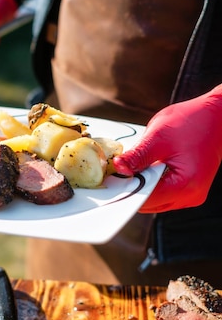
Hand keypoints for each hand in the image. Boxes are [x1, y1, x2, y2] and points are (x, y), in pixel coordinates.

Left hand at [113, 86, 221, 212]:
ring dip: (142, 186)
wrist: (217, 115)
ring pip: (155, 200)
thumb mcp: (159, 136)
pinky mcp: (190, 189)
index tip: (108, 182)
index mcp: (185, 186)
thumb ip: (138, 156)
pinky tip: (145, 168)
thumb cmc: (193, 121)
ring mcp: (192, 195)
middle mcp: (190, 196)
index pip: (145, 198)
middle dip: (132, 189)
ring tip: (131, 168)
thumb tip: (118, 168)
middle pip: (149, 203)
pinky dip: (152, 183)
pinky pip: (164, 193)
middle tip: (115, 172)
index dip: (125, 190)